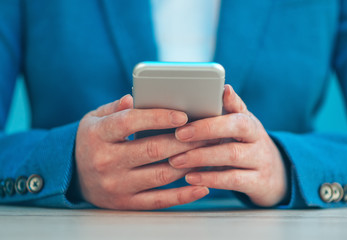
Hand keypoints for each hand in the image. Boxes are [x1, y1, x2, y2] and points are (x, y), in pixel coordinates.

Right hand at [75, 95, 208, 209]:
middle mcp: (105, 161)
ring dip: (189, 163)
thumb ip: (115, 108)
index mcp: (97, 135)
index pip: (130, 122)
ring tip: (208, 152)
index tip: (183, 115)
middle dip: (184, 140)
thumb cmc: (92, 141)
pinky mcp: (126, 203)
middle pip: (152, 149)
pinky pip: (159, 201)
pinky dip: (183, 195)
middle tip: (206, 132)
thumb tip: (134, 98)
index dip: (159, 117)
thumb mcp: (94, 119)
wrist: (74, 175)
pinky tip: (201, 187)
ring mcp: (117, 185)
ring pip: (161, 175)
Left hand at [169, 85, 288, 206]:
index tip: (188, 114)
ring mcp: (260, 161)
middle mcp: (259, 139)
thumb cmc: (248, 146)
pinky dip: (210, 179)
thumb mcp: (242, 127)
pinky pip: (233, 180)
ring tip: (176, 160)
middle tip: (178, 135)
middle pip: (237, 128)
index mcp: (251, 123)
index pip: (236, 111)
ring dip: (202, 156)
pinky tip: (190, 178)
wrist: (275, 176)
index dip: (214, 111)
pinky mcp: (258, 183)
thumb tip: (224, 88)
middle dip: (206, 130)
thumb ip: (231, 110)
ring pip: (232, 155)